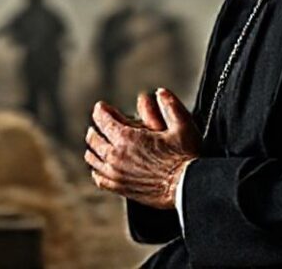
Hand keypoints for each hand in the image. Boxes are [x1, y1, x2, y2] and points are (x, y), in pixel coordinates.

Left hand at [84, 88, 200, 208]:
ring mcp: (116, 173)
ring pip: (93, 158)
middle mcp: (116, 155)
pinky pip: (99, 178)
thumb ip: (170, 105)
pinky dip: (97, 170)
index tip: (101, 107)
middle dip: (96, 129)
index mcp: (126, 138)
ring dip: (93, 149)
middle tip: (99, 125)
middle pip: (94, 139)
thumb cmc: (186, 158)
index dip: (101, 110)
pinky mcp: (120, 188)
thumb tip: (161, 93)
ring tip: (97, 144)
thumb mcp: (183, 126)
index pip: (103, 119)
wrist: (187, 188)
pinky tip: (101, 167)